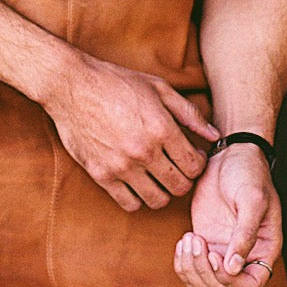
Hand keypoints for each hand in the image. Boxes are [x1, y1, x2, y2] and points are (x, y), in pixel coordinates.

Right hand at [43, 47, 218, 211]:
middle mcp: (144, 151)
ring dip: (162, 191)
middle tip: (177, 167)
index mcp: (162, 129)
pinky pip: (129, 204)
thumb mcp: (159, 88)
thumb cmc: (118, 82)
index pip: (195, 166)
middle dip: (184, 179)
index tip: (192, 156)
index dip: (199, 164)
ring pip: (157, 200)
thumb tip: (214, 136)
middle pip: (180, 187)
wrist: (72, 86)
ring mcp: (121, 166)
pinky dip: (137, 197)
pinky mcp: (101, 175)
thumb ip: (190, 113)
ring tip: (158, 176)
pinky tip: (137, 181)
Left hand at [174, 143, 280, 286]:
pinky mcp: (205, 246)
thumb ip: (245, 234)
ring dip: (192, 270)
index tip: (216, 257)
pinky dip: (182, 264)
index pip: (251, 286)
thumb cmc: (248, 173)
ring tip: (189, 238)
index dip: (232, 282)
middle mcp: (244, 257)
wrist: (230, 156)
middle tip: (197, 241)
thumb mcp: (251, 200)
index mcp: (264, 249)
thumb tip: (234, 268)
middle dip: (206, 274)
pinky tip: (183, 240)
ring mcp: (223, 253)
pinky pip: (191, 272)